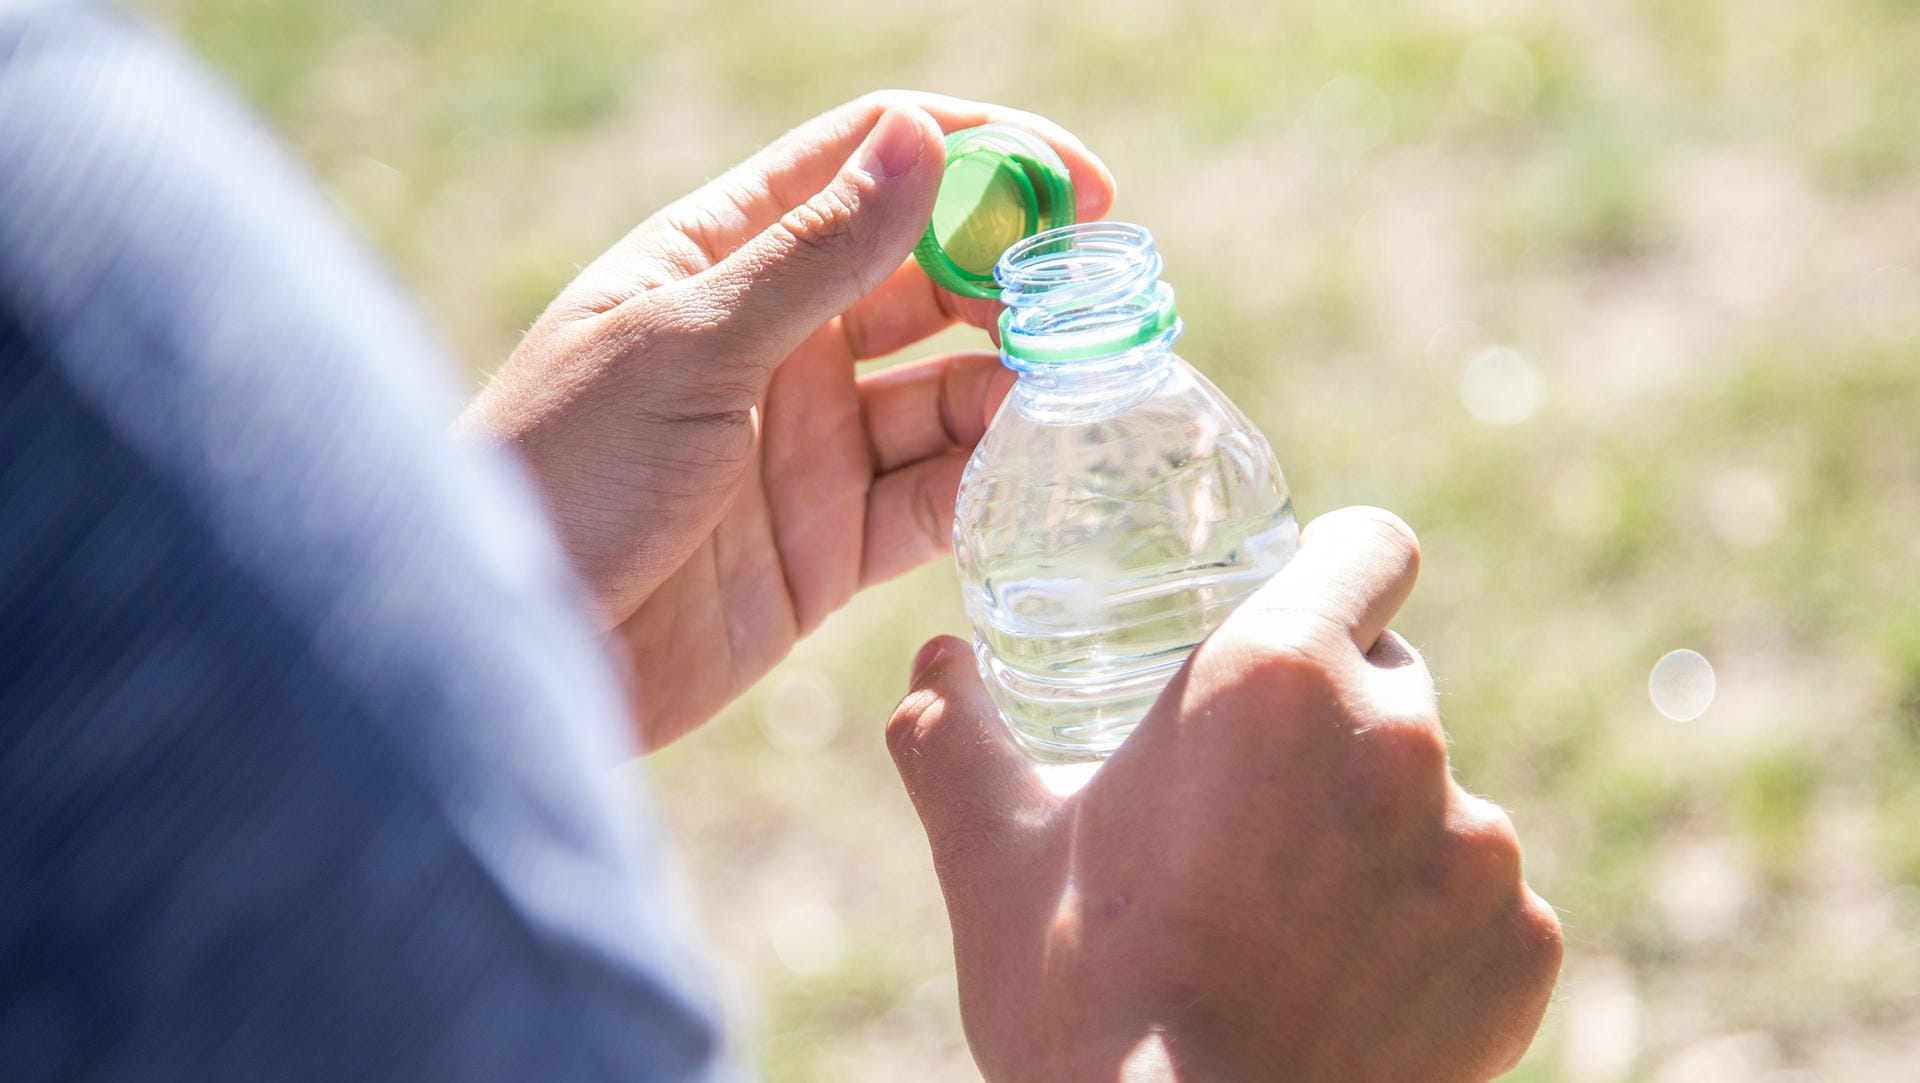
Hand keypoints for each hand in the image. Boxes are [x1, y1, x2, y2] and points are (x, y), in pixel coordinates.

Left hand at [460, 93, 1114, 747]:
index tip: (1080, 185)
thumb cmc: (563, 471)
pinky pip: (933, 498)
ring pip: (944, 391)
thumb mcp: (688, 346)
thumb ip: (815, 253)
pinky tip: (1026, 469)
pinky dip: (986, 482)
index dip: (980, 158)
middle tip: (1091, 304)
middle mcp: (778, 340)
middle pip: (927, 277)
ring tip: (1065, 391)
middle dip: (1014, 279)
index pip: (868, 163)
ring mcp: (807, 444)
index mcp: (725, 256)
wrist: (502, 654)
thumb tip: (923, 138)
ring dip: (1010, 383)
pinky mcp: (829, 546)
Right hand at [889, 507, 1562, 1081]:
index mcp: (1277, 677)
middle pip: (1390, 676)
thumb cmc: (1086, 1007)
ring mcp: (1481, 848)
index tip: (1297, 614)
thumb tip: (931, 667)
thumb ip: (953, 739)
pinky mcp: (1523, 947)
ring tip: (1286, 917)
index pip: (1371, 546)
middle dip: (1326, 723)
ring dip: (1376, 831)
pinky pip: (1483, 902)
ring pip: (1434, 798)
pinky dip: (1428, 928)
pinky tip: (1346, 984)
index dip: (1336, 570)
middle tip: (1246, 806)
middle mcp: (1403, 740)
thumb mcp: (995, 860)